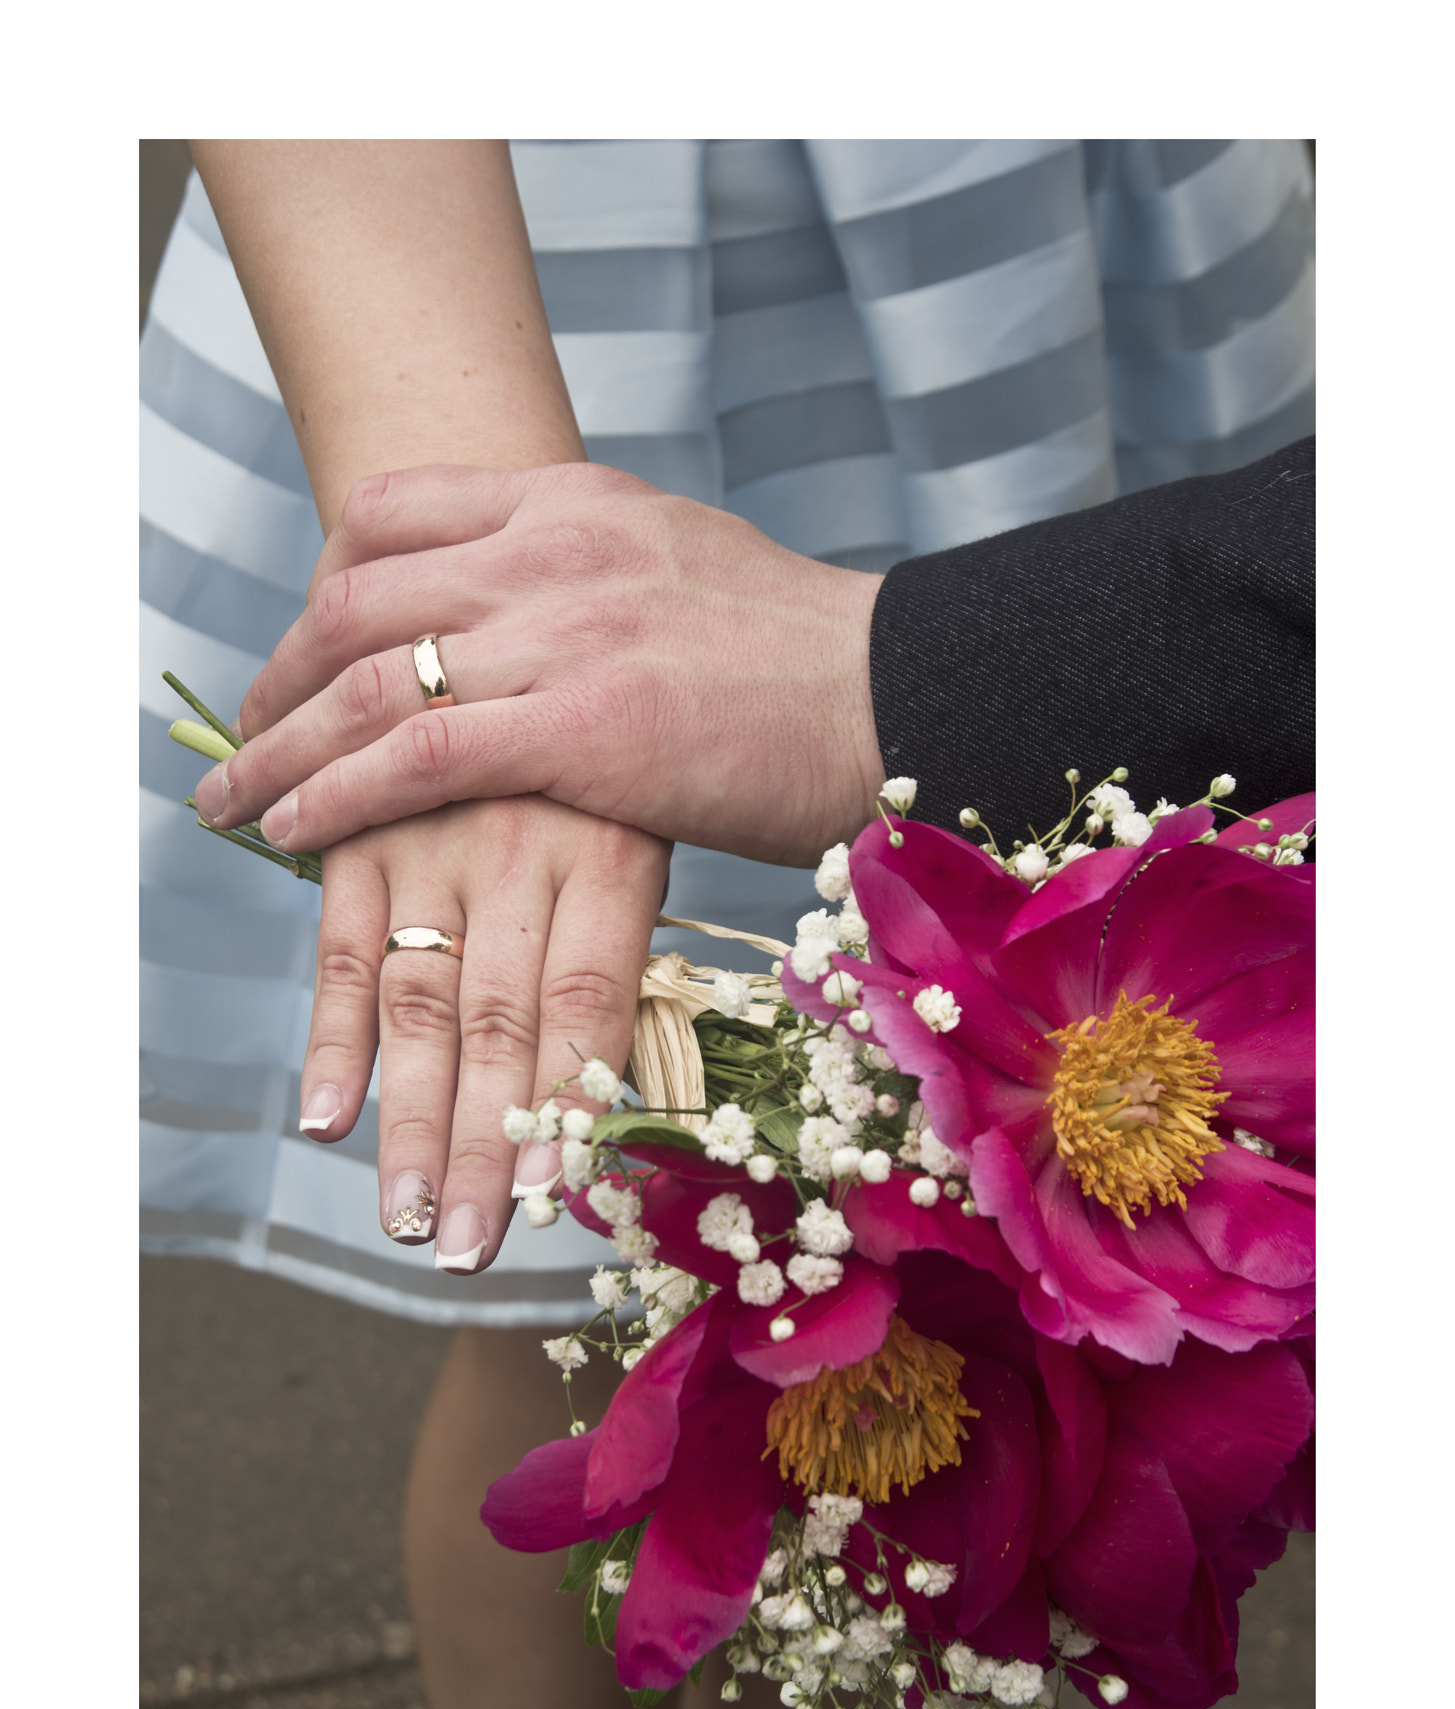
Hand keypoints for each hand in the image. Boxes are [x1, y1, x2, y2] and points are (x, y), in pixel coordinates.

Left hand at [192, 463, 886, 870]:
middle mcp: (551, 550)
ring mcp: (562, 632)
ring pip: (365, 678)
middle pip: (354, 595)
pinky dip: (337, 794)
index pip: (392, 512)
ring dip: (279, 747)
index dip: (321, 582)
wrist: (898, 696)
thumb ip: (595, 573)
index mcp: (575, 500)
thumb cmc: (805, 660)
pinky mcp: (580, 726)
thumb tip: (540, 616)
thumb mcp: (684, 566)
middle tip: (244, 735)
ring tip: (236, 801)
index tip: (304, 645)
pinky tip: (297, 830)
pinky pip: (415, 755)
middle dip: (278, 674)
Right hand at [305, 792, 668, 1271]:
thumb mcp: (643, 819)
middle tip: (467, 1249)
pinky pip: (343, 948)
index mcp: (612, 851)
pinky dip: (333, 1037)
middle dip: (482, 1147)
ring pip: (420, 1003)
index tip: (554, 1196)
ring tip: (408, 1219)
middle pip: (499, 1024)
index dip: (567, 1098)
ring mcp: (432, 837)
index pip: (587, 998)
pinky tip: (327, 1119)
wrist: (521, 613)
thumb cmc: (604, 751)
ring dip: (408, 1121)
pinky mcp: (362, 830)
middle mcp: (519, 847)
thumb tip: (607, 1090)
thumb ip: (620, 939)